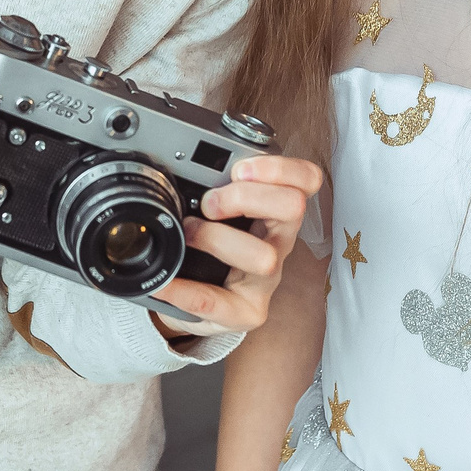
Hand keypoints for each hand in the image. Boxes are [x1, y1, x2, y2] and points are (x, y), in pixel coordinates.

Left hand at [151, 155, 323, 337]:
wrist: (198, 300)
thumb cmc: (211, 249)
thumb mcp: (216, 210)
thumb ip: (209, 184)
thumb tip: (168, 157)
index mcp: (275, 211)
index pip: (306, 181)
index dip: (280, 169)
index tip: (240, 169)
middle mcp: (278, 242)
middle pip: (293, 207)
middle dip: (246, 197)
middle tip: (210, 203)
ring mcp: (266, 279)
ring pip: (265, 257)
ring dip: (218, 239)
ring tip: (189, 234)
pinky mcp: (246, 312)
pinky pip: (218, 303)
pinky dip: (184, 291)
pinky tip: (164, 283)